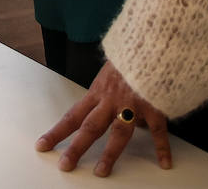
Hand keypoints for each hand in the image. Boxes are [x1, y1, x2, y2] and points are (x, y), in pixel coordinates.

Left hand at [36, 61, 170, 175]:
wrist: (152, 37)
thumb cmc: (131, 48)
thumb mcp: (112, 64)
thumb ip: (108, 87)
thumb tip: (111, 105)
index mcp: (99, 90)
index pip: (73, 115)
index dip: (57, 131)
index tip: (43, 145)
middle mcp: (111, 99)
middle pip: (90, 127)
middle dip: (76, 148)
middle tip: (65, 165)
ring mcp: (132, 103)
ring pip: (118, 133)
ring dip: (109, 154)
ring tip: (101, 171)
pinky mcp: (154, 104)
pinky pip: (158, 130)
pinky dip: (162, 147)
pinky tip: (164, 161)